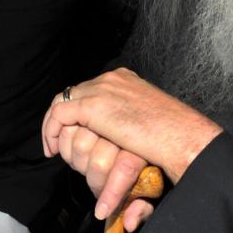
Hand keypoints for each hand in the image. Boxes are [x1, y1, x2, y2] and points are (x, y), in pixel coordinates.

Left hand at [43, 68, 222, 218]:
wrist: (182, 137)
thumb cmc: (173, 139)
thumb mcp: (144, 132)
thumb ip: (127, 136)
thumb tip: (116, 147)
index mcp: (124, 81)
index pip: (87, 90)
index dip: (73, 113)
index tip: (70, 133)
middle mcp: (110, 81)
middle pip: (71, 96)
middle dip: (62, 123)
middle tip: (59, 146)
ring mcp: (101, 90)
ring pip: (62, 106)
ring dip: (57, 131)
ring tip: (54, 151)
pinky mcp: (94, 106)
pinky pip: (59, 115)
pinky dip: (51, 132)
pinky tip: (53, 151)